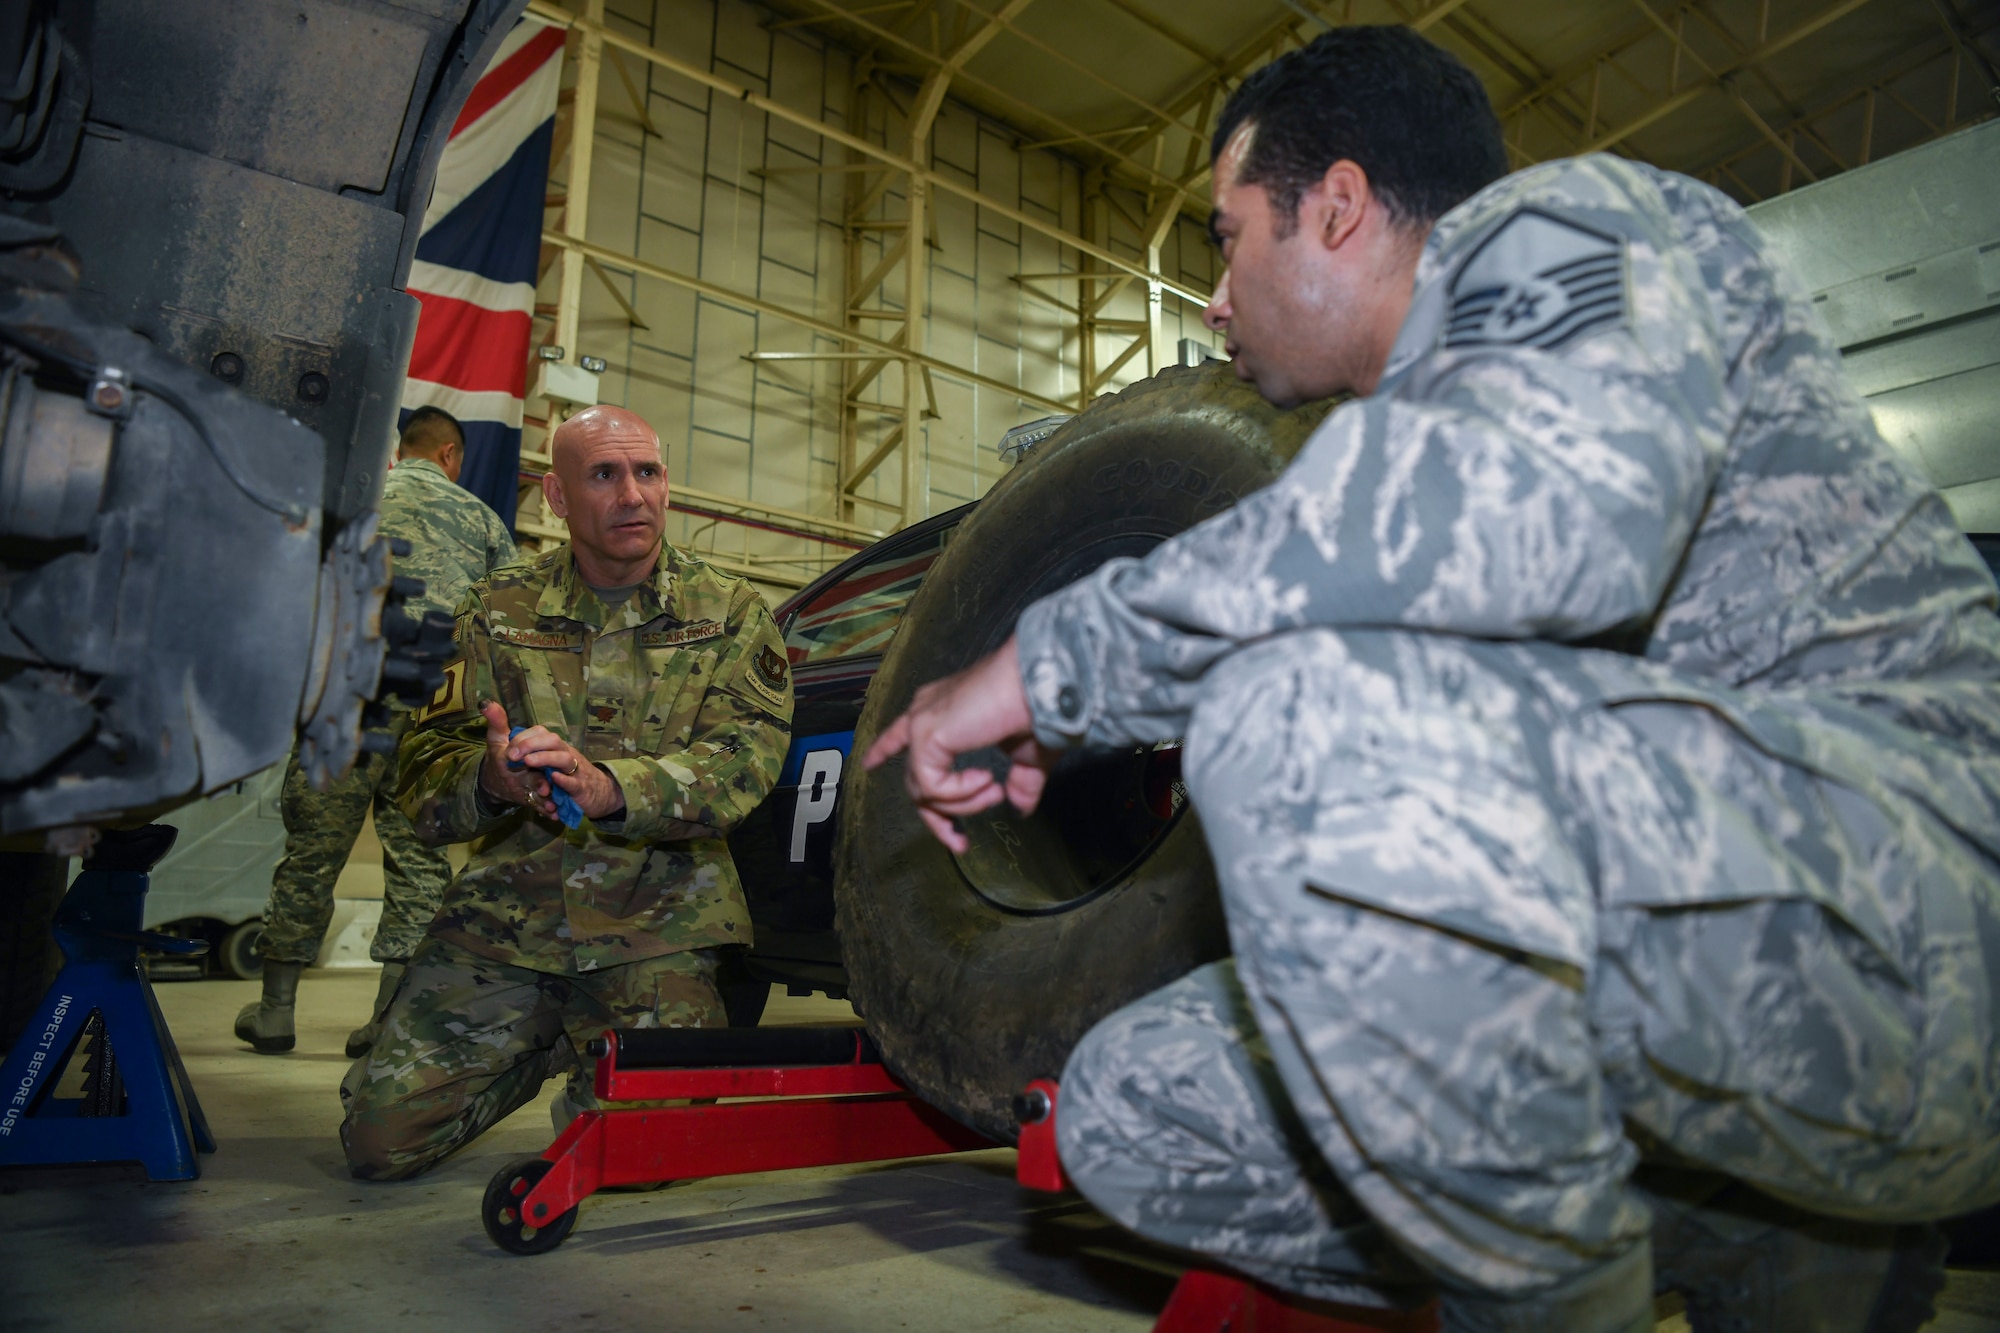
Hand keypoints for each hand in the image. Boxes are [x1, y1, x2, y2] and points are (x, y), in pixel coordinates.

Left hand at [477, 701, 625, 820]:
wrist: (581, 794)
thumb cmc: (545, 771)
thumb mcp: (518, 751)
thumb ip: (502, 726)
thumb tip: (484, 704)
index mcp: (549, 744)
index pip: (539, 733)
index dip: (523, 740)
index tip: (508, 752)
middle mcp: (562, 752)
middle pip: (552, 740)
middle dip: (532, 745)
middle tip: (512, 757)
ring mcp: (572, 769)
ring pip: (564, 759)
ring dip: (546, 759)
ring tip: (529, 762)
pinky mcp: (579, 788)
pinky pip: (574, 783)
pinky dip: (565, 781)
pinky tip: (554, 780)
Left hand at [863, 636, 1058, 852]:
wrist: (1041, 687)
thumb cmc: (1037, 709)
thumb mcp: (1027, 755)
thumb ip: (1019, 782)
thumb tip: (1020, 807)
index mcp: (943, 710)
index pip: (902, 733)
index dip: (884, 749)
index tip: (868, 764)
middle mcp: (924, 712)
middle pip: (914, 779)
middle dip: (937, 816)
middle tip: (959, 843)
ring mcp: (921, 722)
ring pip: (923, 790)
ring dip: (962, 804)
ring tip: (994, 792)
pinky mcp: (925, 734)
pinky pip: (931, 787)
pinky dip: (960, 794)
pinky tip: (986, 779)